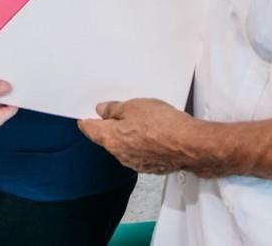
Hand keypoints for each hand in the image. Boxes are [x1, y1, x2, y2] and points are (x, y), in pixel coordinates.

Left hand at [78, 98, 208, 175]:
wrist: (189, 145)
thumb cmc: (162, 125)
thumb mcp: (134, 106)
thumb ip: (114, 109)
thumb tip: (103, 110)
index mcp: (111, 138)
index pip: (89, 130)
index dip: (85, 121)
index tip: (83, 117)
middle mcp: (119, 154)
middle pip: (107, 138)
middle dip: (109, 126)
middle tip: (116, 111)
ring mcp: (134, 162)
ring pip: (124, 145)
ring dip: (127, 134)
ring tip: (141, 119)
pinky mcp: (150, 165)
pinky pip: (138, 152)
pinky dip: (141, 142)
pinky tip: (152, 132)